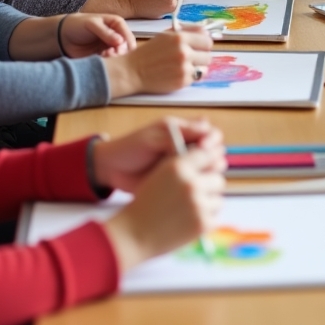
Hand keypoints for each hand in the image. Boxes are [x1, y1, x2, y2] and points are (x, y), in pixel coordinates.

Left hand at [60, 13, 135, 57]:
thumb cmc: (78, 24)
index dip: (126, 44)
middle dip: (120, 53)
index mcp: (117, 24)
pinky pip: (110, 62)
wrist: (63, 35)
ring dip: (114, 59)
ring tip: (104, 55)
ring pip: (120, 57)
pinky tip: (100, 59)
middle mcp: (116, 36)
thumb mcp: (92, 24)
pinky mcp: (103, 56)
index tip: (118, 49)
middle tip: (109, 54)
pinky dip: (108, 63)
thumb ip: (106, 32)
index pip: (128, 36)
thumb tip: (120, 41)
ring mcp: (110, 47)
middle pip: (126, 48)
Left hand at [92, 117, 222, 192]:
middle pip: (214, 153)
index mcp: (183, 132)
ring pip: (208, 171)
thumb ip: (177, 135)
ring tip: (197, 178)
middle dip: (213, 158)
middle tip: (204, 165)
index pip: (209, 133)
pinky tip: (194, 192)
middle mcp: (187, 149)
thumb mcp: (152, 138)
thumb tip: (204, 131)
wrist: (111, 169)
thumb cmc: (130, 147)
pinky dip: (198, 188)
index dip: (212, 139)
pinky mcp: (178, 184)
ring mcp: (184, 168)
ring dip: (207, 174)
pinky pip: (195, 186)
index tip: (204, 146)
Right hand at [103, 140, 225, 269]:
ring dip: (208, 204)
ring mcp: (198, 204)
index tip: (208, 169)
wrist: (133, 233)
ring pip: (218, 199)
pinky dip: (205, 219)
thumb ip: (183, 166)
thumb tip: (212, 160)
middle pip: (218, 178)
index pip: (207, 155)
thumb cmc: (145, 204)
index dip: (209, 162)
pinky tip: (189, 220)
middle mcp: (191, 182)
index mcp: (179, 166)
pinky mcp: (202, 224)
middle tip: (199, 194)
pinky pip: (214, 217)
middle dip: (210, 186)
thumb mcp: (160, 175)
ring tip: (191, 209)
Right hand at [104, 27, 212, 97]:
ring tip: (184, 65)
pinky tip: (177, 73)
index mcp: (180, 38)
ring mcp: (184, 68)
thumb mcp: (166, 35)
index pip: (207, 40)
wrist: (133, 71)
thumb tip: (206, 31)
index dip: (203, 43)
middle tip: (191, 56)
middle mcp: (184, 53)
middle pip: (208, 55)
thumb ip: (187, 30)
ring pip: (205, 68)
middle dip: (201, 56)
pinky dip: (190, 76)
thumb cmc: (149, 52)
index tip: (200, 46)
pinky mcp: (182, 82)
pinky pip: (196, 78)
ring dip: (197, 67)